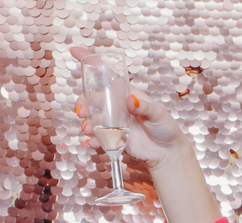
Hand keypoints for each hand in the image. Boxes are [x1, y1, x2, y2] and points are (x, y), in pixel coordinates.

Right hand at [71, 48, 190, 171]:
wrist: (166, 152)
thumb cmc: (164, 127)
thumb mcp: (158, 114)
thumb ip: (145, 107)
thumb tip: (131, 100)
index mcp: (125, 93)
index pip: (106, 75)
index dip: (91, 62)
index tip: (75, 51)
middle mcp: (116, 106)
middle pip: (91, 99)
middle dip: (82, 103)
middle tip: (82, 112)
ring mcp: (113, 123)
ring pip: (91, 119)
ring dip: (86, 123)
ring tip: (88, 131)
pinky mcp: (113, 138)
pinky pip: (98, 138)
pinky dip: (92, 140)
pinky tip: (93, 143)